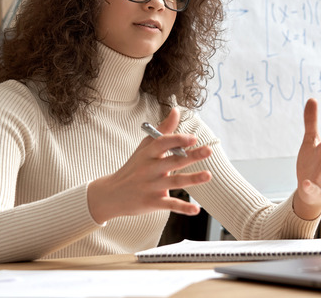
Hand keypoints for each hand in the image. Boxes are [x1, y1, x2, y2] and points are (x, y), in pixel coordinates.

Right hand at [87, 108, 211, 222]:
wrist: (112, 194)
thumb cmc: (133, 167)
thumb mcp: (144, 147)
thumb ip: (162, 130)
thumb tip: (176, 110)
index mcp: (148, 154)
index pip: (162, 143)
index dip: (177, 140)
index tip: (193, 138)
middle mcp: (149, 169)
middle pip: (172, 161)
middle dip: (191, 156)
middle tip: (208, 150)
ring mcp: (151, 186)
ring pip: (174, 182)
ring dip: (192, 179)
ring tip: (208, 175)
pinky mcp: (153, 202)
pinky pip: (170, 205)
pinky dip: (183, 208)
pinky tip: (196, 210)